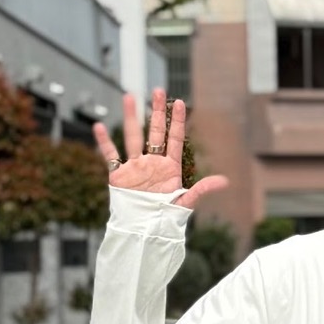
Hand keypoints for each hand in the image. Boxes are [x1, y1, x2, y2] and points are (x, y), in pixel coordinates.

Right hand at [92, 89, 227, 209]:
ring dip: (131, 117)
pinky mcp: (120, 176)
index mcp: (169, 168)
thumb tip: (225, 181)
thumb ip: (203, 189)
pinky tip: (98, 127)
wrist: (145, 232)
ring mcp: (135, 167)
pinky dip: (103, 142)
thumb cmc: (166, 219)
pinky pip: (110, 156)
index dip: (177, 122)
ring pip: (133, 137)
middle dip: (157, 112)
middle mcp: (152, 163)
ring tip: (130, 96)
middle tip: (158, 91)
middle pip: (155, 132)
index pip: (175, 140)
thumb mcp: (186, 202)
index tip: (180, 103)